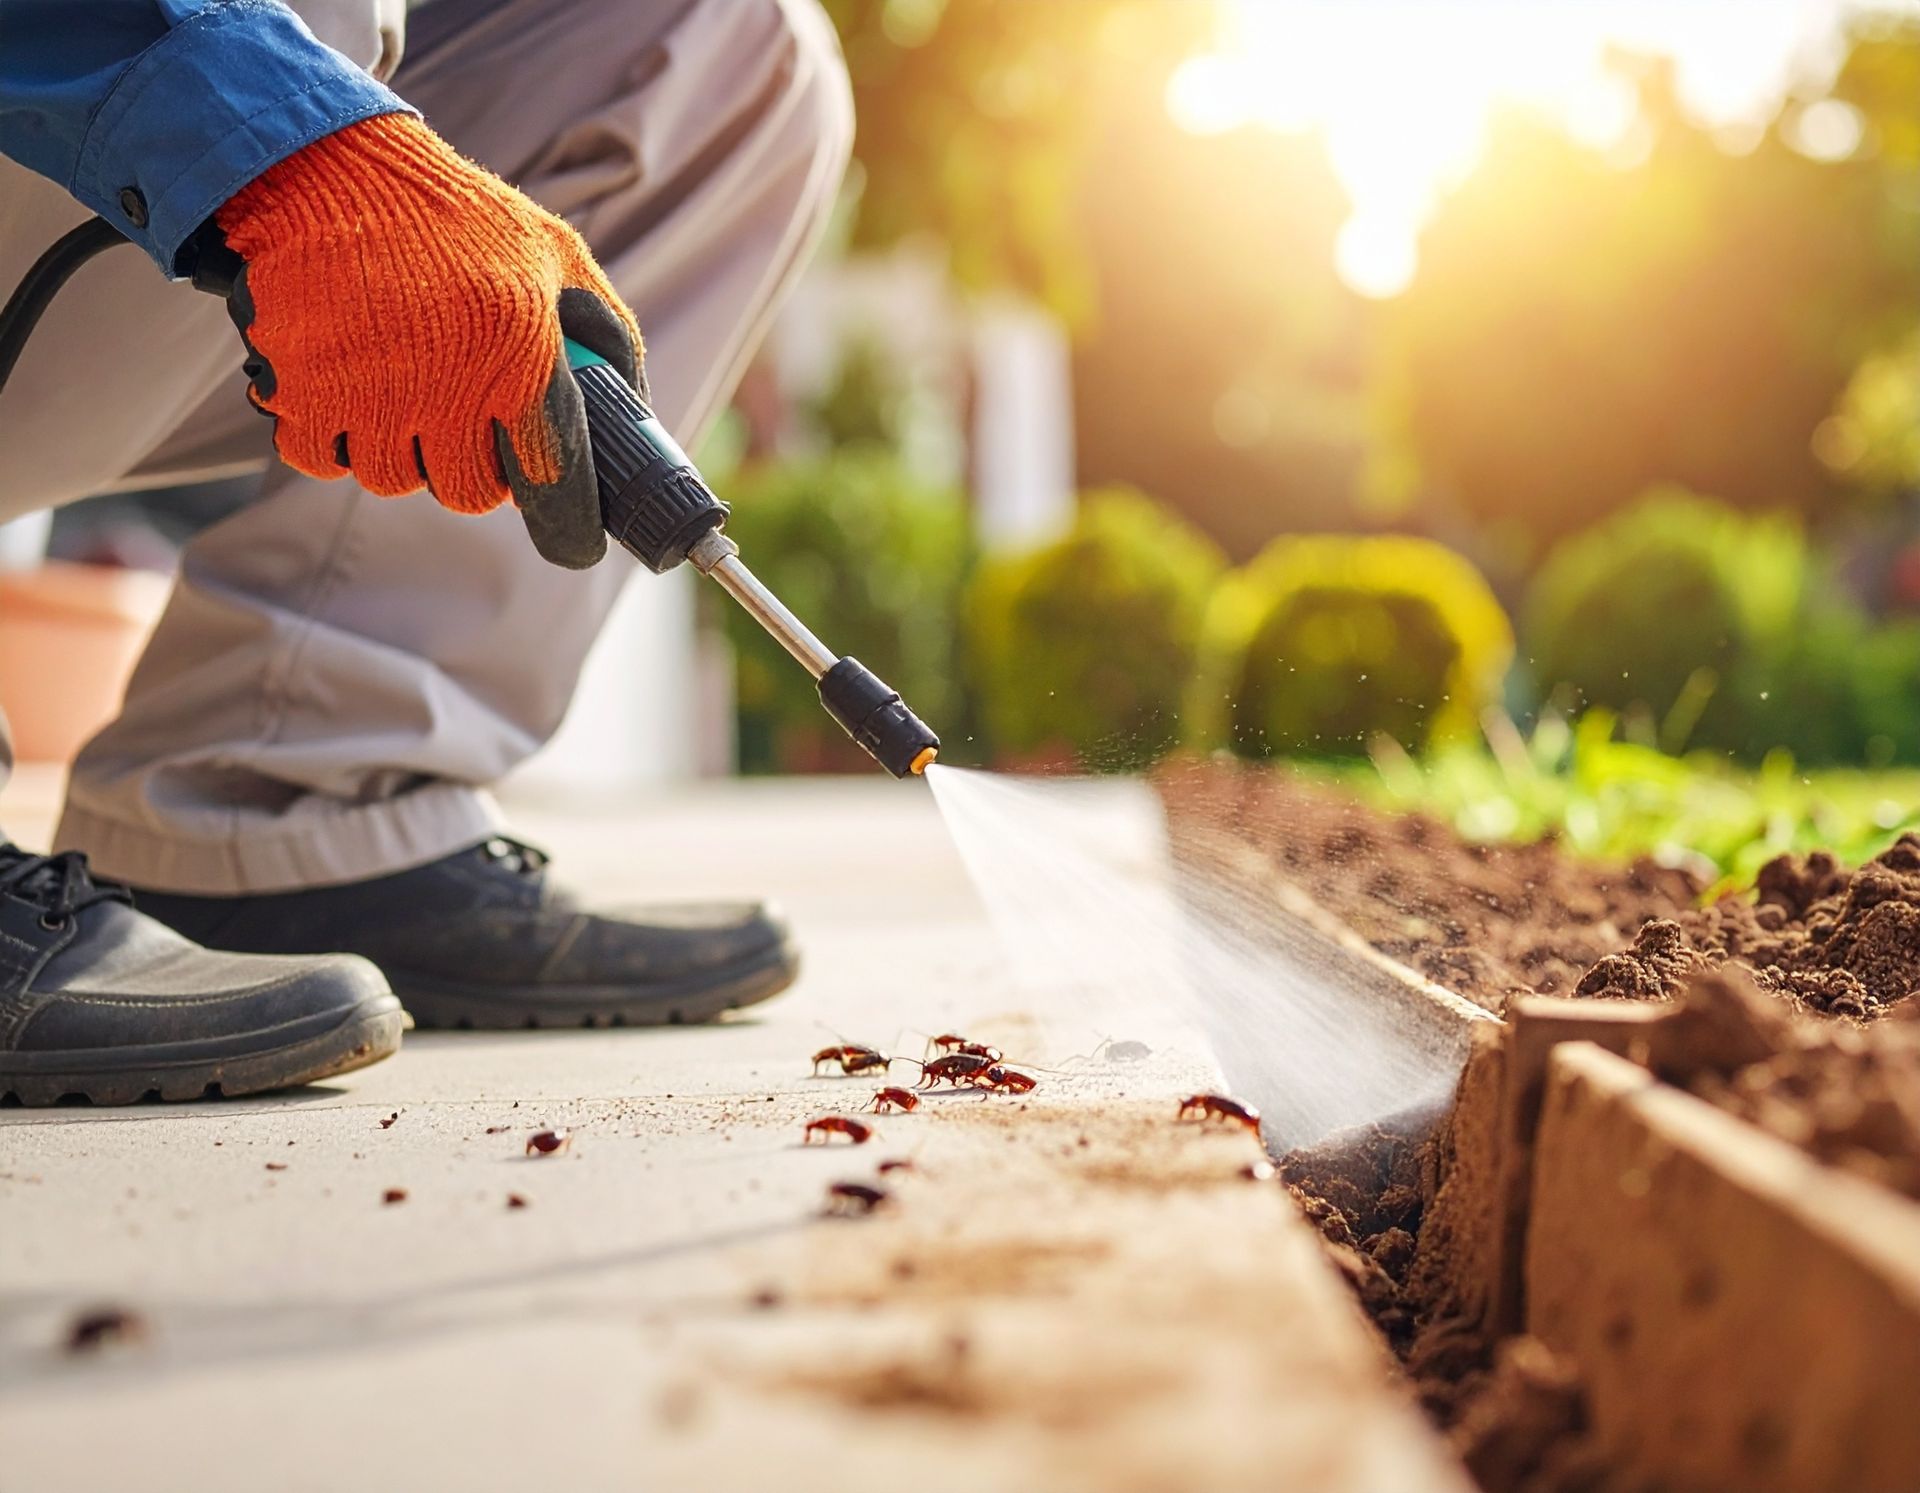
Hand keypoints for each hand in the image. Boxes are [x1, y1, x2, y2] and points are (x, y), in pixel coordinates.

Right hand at [213, 112, 642, 567]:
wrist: (328, 168)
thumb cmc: (455, 215)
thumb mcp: (556, 253)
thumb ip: (609, 334)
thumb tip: (636, 411)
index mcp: (518, 353)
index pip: (553, 480)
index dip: (570, 525)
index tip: (577, 542)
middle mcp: (444, 383)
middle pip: (466, 493)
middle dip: (472, 468)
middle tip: (467, 422)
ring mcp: (367, 393)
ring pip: (394, 479)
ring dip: (402, 449)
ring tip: (403, 385)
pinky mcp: (301, 391)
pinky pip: (325, 459)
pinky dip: (336, 435)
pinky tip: (349, 386)